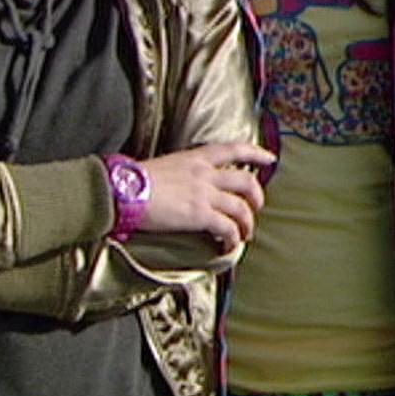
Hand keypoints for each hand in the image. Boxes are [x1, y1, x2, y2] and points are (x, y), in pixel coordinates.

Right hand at [138, 143, 275, 250]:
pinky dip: (232, 239)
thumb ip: (184, 172)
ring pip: (241, 207)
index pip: (234, 149)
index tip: (270, 159)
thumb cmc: (136, 180)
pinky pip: (227, 228)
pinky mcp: (200, 214)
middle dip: (257, 196)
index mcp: (197, 157)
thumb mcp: (166, 165)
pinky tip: (228, 246)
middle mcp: (206, 173)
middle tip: (256, 209)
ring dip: (247, 223)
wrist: (125, 190)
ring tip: (245, 235)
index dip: (255, 153)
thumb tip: (186, 184)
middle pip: (246, 181)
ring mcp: (205, 193)